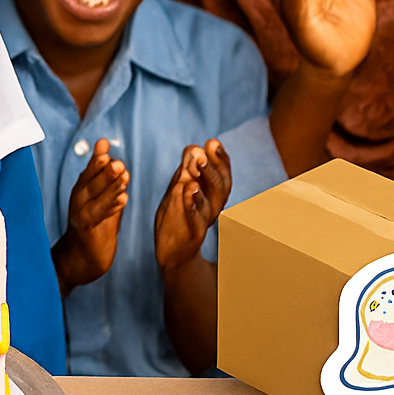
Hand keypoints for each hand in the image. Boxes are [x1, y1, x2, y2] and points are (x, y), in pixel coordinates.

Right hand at [52, 139, 127, 291]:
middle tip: (116, 161)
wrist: (79, 260)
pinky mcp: (87, 231)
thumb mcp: (102, 203)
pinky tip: (122, 199)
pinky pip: (99, 216)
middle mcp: (79, 200)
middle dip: (102, 169)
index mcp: (82, 190)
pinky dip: (110, 207)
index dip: (96, 157)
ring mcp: (81, 215)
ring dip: (109, 185)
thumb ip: (109, 184)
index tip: (103, 143)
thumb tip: (119, 163)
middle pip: (90, 181)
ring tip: (122, 174)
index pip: (89, 171)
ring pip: (95, 197)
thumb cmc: (93, 229)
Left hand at [154, 139, 230, 271]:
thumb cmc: (178, 217)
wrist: (172, 252)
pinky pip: (194, 217)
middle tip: (206, 148)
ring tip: (199, 162)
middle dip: (215, 165)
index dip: (220, 159)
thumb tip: (194, 147)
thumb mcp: (180, 190)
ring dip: (206, 179)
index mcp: (211, 196)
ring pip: (211, 200)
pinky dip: (192, 202)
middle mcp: (212, 207)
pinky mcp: (192, 232)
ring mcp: (203, 220)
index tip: (213, 142)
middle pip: (221, 185)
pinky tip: (189, 188)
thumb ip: (187, 171)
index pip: (222, 175)